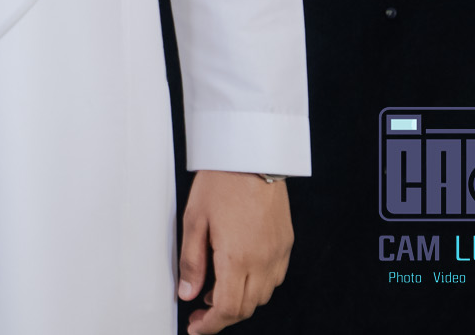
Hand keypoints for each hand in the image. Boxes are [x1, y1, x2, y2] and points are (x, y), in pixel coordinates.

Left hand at [177, 170, 293, 332]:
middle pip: (246, 308)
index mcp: (237, 258)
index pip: (226, 309)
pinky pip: (274, 279)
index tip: (196, 327)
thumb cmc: (221, 182)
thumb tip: (187, 293)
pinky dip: (255, 286)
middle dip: (221, 316)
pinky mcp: (286, 244)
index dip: (210, 324)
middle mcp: (263, 261)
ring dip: (239, 301)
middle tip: (199, 312)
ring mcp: (278, 254)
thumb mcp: (194, 220)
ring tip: (214, 289)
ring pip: (261, 296)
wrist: (253, 156)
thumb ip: (191, 261)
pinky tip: (238, 273)